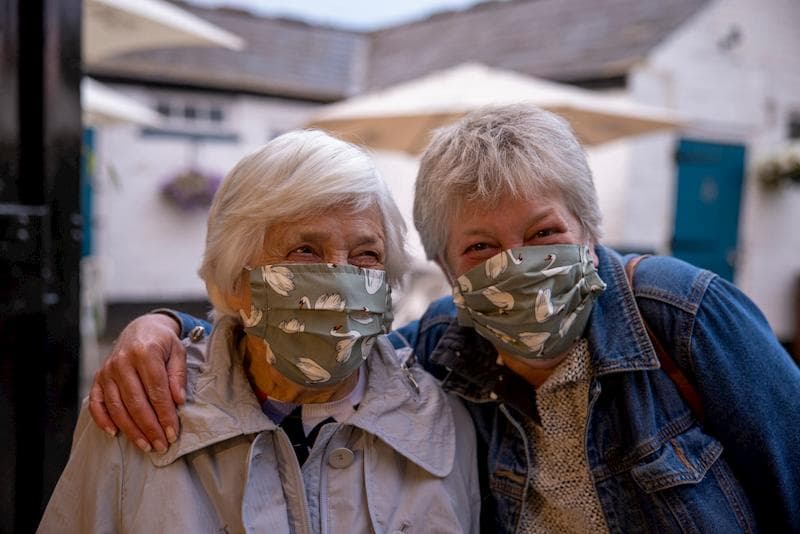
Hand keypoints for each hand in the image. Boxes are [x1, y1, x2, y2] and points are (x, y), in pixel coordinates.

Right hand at [89, 313, 186, 452]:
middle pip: (135, 401)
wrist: (140, 329)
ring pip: (117, 406)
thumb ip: (178, 375)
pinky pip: (96, 403)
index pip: (156, 389)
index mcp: (145, 352)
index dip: (165, 414)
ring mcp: (107, 371)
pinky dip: (103, 420)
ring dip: (130, 429)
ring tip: (145, 445)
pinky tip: (114, 433)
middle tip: (161, 445)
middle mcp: (122, 362)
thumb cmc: (162, 343)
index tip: (173, 433)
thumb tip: (178, 401)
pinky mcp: (98, 378)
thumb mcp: (178, 352)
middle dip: (149, 427)